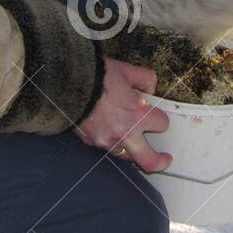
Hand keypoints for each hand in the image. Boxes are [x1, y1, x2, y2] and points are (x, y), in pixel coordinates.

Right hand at [75, 57, 171, 171]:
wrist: (67, 84)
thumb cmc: (96, 76)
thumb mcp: (126, 71)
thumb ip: (144, 79)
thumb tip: (150, 87)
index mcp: (138, 115)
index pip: (162, 125)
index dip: (161, 119)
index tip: (158, 117)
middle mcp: (125, 133)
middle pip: (149, 160)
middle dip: (160, 162)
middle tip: (164, 159)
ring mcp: (107, 141)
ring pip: (126, 157)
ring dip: (132, 151)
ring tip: (134, 143)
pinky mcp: (91, 142)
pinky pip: (107, 149)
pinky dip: (113, 143)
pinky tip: (112, 133)